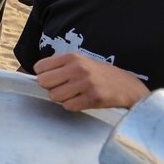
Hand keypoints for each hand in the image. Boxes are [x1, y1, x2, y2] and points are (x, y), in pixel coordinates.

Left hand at [32, 52, 150, 110]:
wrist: (128, 86)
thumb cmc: (98, 75)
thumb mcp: (80, 63)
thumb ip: (59, 67)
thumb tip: (35, 78)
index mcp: (72, 57)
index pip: (39, 67)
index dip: (44, 75)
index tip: (54, 79)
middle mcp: (78, 68)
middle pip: (43, 82)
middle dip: (50, 88)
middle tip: (64, 88)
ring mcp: (86, 83)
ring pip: (54, 96)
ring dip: (62, 98)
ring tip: (75, 94)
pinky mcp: (93, 98)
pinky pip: (68, 106)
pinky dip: (73, 106)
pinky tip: (83, 100)